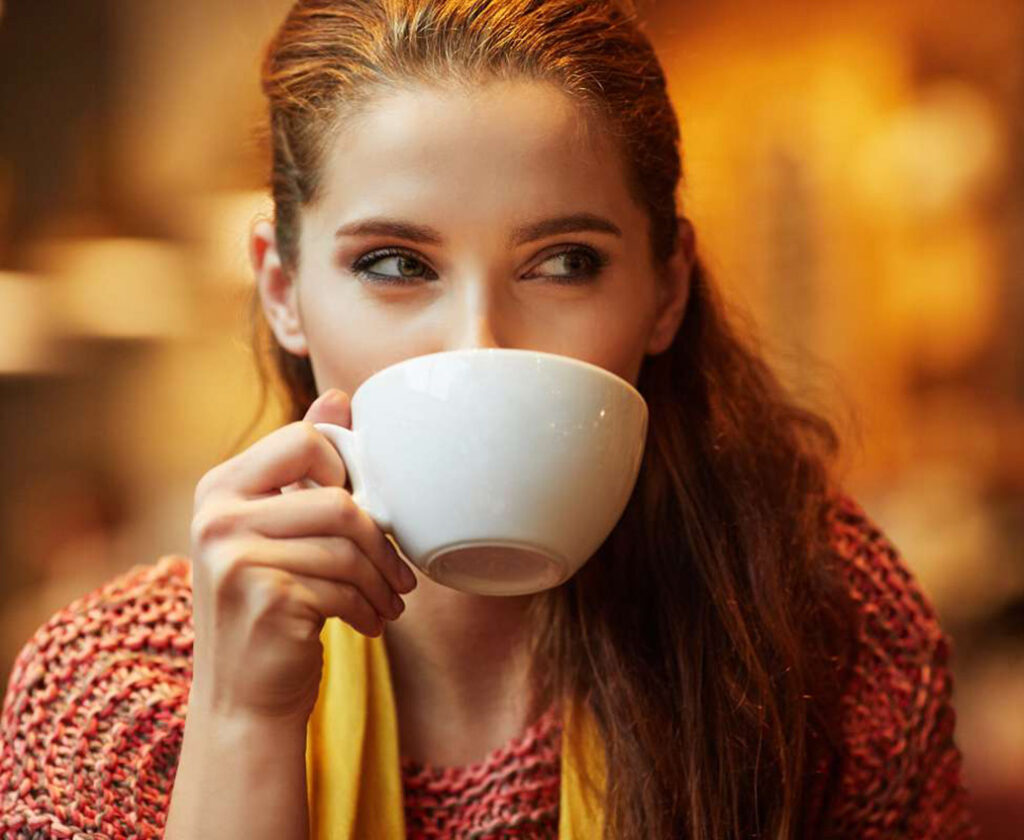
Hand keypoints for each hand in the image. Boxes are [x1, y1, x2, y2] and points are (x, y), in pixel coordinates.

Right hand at [187, 388, 416, 723]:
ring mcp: (234, 558)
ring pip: (347, 547)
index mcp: (220, 486)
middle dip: (380, 541)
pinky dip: (368, 609)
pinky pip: (344, 587)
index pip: (304, 439)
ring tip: (388, 601)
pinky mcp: (264, 599)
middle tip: (398, 572)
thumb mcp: (278, 531)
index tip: (360, 511)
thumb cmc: (272, 605)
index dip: (346, 471)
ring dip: (382, 581)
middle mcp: (217, 516)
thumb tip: (338, 396)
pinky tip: (370, 623)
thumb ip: (303, 468)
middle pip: (337, 499)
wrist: (243, 697)